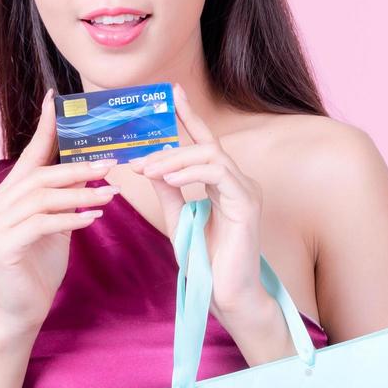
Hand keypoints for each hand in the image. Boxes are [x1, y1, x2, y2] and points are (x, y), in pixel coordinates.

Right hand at [0, 89, 120, 336]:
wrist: (23, 310)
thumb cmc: (40, 266)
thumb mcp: (57, 223)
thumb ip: (65, 196)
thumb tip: (90, 165)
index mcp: (4, 196)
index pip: (27, 157)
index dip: (44, 128)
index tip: (57, 100)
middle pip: (39, 176)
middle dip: (77, 168)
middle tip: (110, 163)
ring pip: (42, 198)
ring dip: (81, 193)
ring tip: (111, 194)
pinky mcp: (2, 246)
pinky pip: (41, 224)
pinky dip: (70, 217)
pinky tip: (93, 218)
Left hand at [129, 83, 273, 337]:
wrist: (225, 295)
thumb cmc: (204, 262)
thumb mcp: (177, 218)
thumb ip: (167, 190)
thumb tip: (150, 163)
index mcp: (224, 184)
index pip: (205, 142)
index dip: (189, 115)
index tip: (172, 92)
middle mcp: (239, 182)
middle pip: (207, 145)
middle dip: (171, 147)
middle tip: (139, 159)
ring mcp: (246, 192)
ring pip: (212, 156)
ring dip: (175, 160)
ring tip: (148, 170)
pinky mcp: (247, 205)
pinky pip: (219, 174)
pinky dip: (191, 173)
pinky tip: (170, 180)